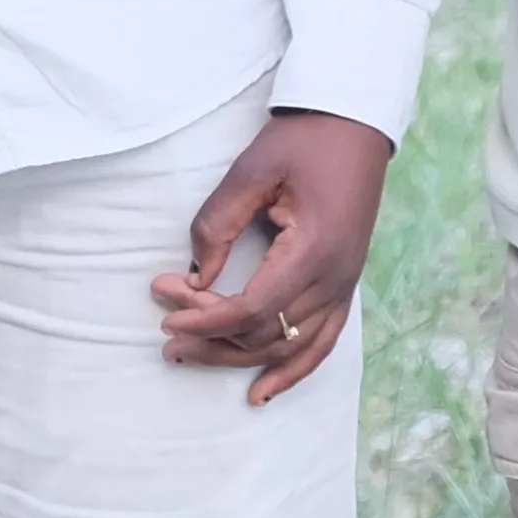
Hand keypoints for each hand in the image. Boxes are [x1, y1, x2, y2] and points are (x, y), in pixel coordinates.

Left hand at [150, 108, 388, 404]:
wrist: (353, 126)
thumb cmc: (302, 142)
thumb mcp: (251, 171)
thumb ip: (217, 224)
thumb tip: (194, 275)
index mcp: (314, 251)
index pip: (253, 308)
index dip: (205, 318)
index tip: (165, 313)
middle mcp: (336, 279)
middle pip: (267, 334)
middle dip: (210, 337)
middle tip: (165, 333)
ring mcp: (345, 286)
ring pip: (291, 347)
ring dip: (239, 359)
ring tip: (190, 358)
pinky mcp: (345, 285)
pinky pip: (321, 343)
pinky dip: (292, 371)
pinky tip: (261, 392)